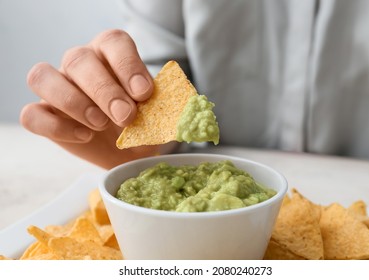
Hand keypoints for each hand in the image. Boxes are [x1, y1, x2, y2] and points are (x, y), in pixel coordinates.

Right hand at [20, 29, 171, 168]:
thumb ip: (163, 107)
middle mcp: (81, 64)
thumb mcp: (157, 116)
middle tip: (126, 116)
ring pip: (43, 77)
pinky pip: (32, 114)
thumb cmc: (141, 126)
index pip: (113, 42)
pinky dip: (57, 126)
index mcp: (111, 55)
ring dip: (74, 101)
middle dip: (104, 90)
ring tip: (101, 124)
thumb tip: (179, 110)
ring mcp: (57, 87)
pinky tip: (85, 136)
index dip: (128, 65)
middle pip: (79, 59)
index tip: (144, 93)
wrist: (126, 152)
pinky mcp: (42, 114)